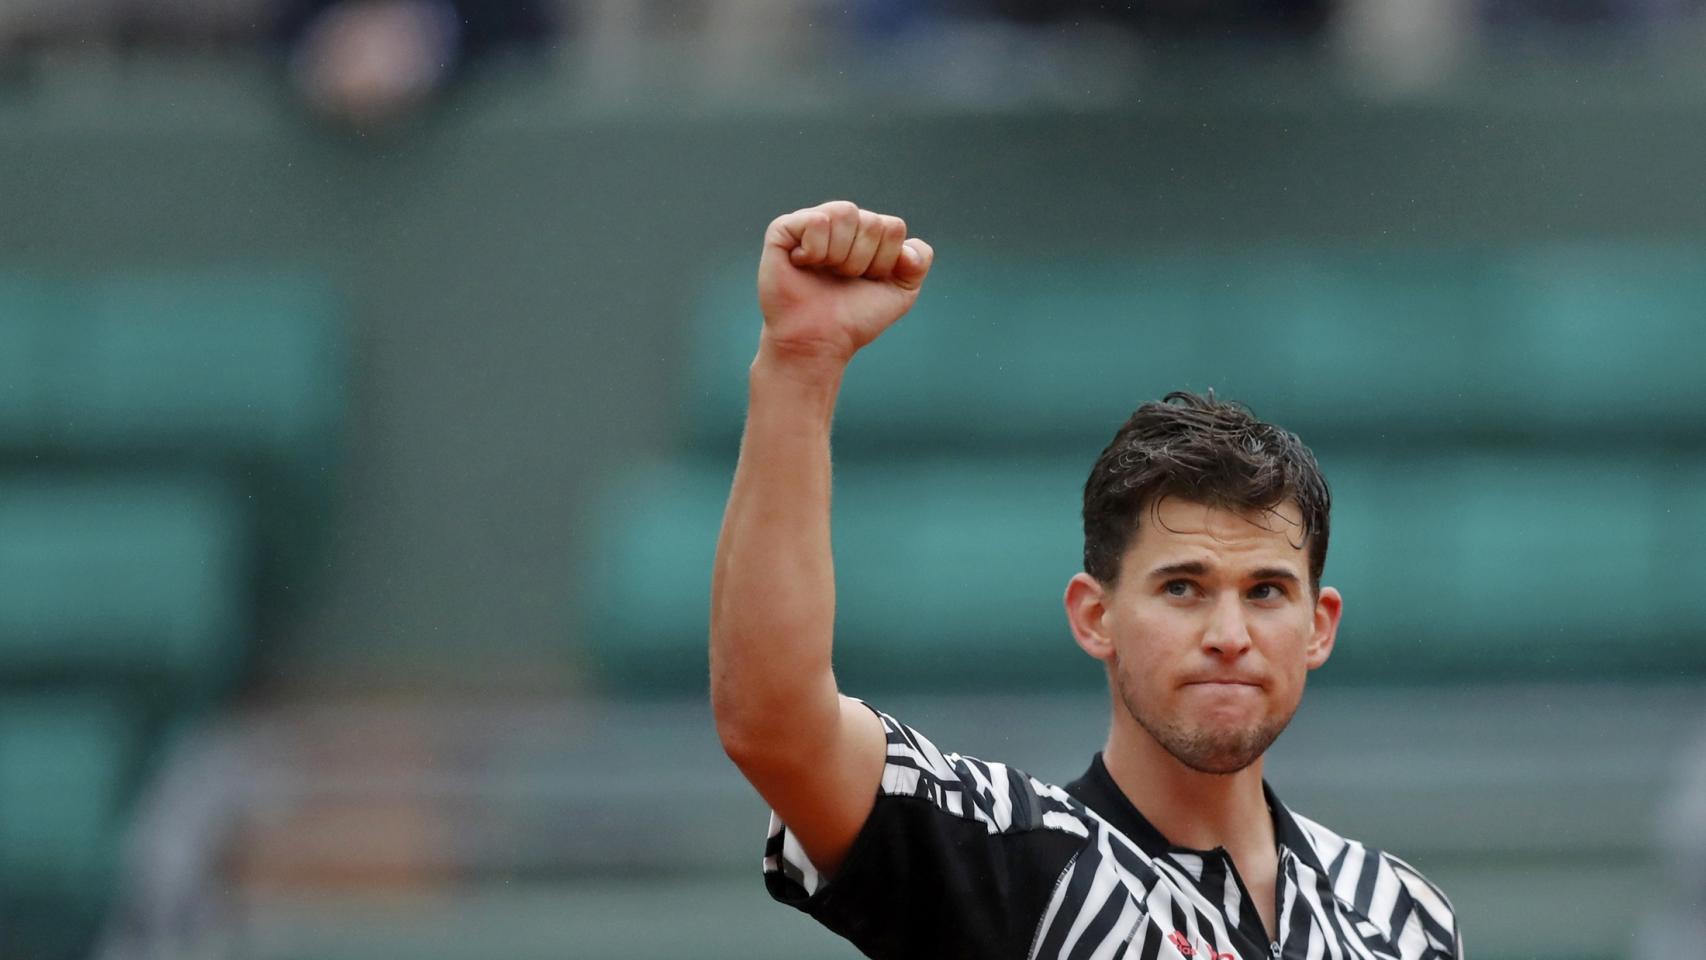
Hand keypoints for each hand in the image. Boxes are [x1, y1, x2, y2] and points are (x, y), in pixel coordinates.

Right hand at [756, 201, 933, 369]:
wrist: (818, 342)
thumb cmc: (853, 318)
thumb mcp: (900, 293)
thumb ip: (918, 262)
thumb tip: (907, 248)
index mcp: (866, 234)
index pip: (893, 227)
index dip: (884, 261)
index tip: (866, 281)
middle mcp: (840, 224)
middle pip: (871, 221)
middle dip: (861, 260)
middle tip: (841, 279)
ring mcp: (811, 224)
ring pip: (846, 213)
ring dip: (840, 255)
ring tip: (824, 272)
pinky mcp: (784, 229)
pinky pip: (817, 221)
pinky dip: (816, 250)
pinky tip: (803, 264)